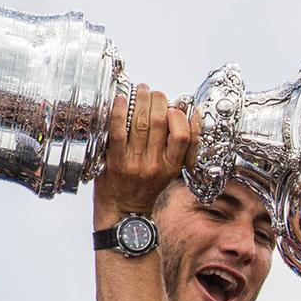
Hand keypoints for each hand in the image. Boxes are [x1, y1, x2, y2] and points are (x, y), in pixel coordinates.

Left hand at [93, 84, 193, 220]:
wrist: (124, 210)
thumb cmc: (146, 188)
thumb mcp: (170, 171)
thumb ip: (176, 147)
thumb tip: (184, 116)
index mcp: (173, 165)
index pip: (183, 135)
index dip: (179, 115)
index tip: (174, 106)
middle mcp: (156, 164)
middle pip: (161, 123)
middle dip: (159, 100)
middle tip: (155, 92)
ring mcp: (136, 162)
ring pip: (142, 123)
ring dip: (141, 101)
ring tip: (141, 90)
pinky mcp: (116, 161)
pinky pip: (119, 131)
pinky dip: (120, 113)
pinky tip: (121, 101)